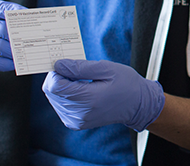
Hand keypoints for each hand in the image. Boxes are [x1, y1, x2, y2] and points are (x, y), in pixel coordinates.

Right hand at [0, 0, 24, 78]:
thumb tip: (27, 23)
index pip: (0, 7)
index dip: (17, 12)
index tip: (31, 17)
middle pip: (3, 29)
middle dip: (20, 36)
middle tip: (32, 39)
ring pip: (0, 46)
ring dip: (15, 51)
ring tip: (25, 52)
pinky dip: (7, 63)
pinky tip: (14, 63)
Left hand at [42, 59, 165, 131]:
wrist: (137, 105)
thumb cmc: (126, 84)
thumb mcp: (107, 68)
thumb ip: (80, 67)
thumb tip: (59, 65)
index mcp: (89, 99)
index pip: (54, 86)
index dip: (56, 72)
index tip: (67, 64)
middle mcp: (80, 114)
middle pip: (52, 93)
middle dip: (59, 79)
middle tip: (76, 71)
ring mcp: (77, 121)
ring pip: (54, 99)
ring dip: (63, 88)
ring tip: (82, 82)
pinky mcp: (76, 124)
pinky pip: (60, 107)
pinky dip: (66, 96)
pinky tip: (81, 92)